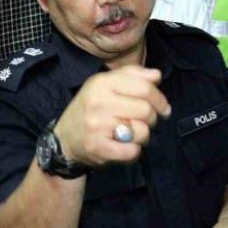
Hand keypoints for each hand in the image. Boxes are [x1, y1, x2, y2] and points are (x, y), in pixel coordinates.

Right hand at [52, 65, 170, 166]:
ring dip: (142, 137)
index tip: (163, 108)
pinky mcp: (98, 148)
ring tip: (130, 135)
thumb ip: (132, 76)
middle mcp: (98, 102)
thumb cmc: (90, 109)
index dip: (159, 99)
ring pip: (142, 132)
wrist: (64, 140)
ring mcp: (97, 126)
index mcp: (101, 83)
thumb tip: (156, 76)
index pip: (144, 87)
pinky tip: (123, 147)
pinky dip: (133, 152)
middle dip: (151, 119)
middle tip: (143, 122)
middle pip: (146, 110)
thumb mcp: (105, 85)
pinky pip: (132, 151)